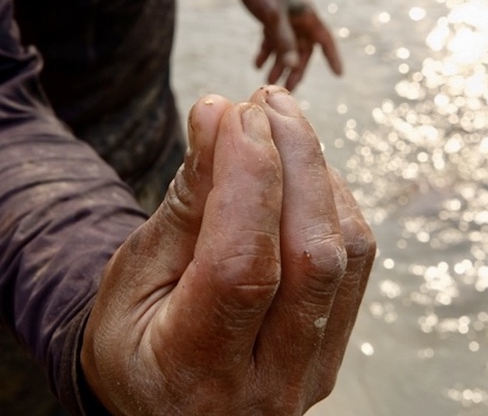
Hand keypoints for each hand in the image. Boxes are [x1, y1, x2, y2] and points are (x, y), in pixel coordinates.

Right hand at [81, 86, 374, 415]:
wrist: (163, 402)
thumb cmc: (132, 336)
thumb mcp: (134, 274)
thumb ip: (185, 201)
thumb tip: (218, 114)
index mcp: (194, 371)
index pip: (243, 265)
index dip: (247, 177)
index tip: (235, 113)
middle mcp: (267, 383)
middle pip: (313, 256)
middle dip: (295, 159)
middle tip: (264, 102)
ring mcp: (312, 371)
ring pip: (347, 253)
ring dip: (318, 173)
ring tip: (278, 123)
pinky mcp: (335, 348)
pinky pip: (355, 261)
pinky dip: (331, 200)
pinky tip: (298, 170)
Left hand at [235, 0, 342, 89]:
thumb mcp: (273, 16)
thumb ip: (283, 40)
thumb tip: (291, 66)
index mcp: (307, 16)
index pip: (325, 41)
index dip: (332, 57)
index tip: (338, 75)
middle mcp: (299, 20)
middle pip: (302, 51)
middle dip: (295, 70)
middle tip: (287, 90)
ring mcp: (285, 20)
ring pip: (286, 48)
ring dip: (279, 65)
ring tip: (268, 83)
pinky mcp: (271, 19)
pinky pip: (272, 41)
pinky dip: (266, 53)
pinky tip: (257, 65)